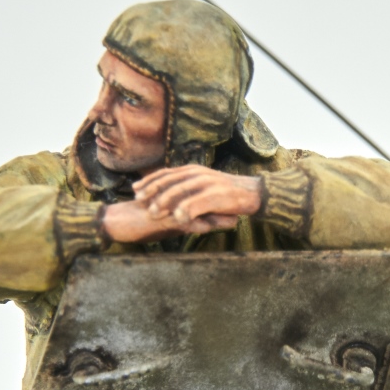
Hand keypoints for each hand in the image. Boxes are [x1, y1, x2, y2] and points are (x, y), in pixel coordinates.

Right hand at [100, 199, 242, 243]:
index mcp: (175, 198)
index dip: (219, 203)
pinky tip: (208, 228)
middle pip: (204, 202)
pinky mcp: (159, 218)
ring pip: (196, 210)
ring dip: (214, 215)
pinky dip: (195, 224)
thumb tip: (202, 225)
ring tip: (233, 220)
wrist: (115, 221)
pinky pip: (180, 221)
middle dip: (223, 206)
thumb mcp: (164, 222)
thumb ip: (182, 221)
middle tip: (244, 209)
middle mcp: (173, 199)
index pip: (202, 199)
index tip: (238, 207)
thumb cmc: (138, 222)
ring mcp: (167, 207)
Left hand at [132, 166, 265, 222]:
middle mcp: (198, 173)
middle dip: (152, 191)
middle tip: (139, 202)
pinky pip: (197, 203)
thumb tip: (169, 195)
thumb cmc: (227, 193)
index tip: (135, 190)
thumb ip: (188, 187)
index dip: (149, 181)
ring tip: (154, 213)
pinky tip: (177, 220)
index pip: (166, 173)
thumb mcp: (205, 184)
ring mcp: (207, 183)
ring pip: (180, 191)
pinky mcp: (216, 195)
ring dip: (165, 202)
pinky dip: (185, 211)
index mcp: (193, 170)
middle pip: (169, 181)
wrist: (253, 193)